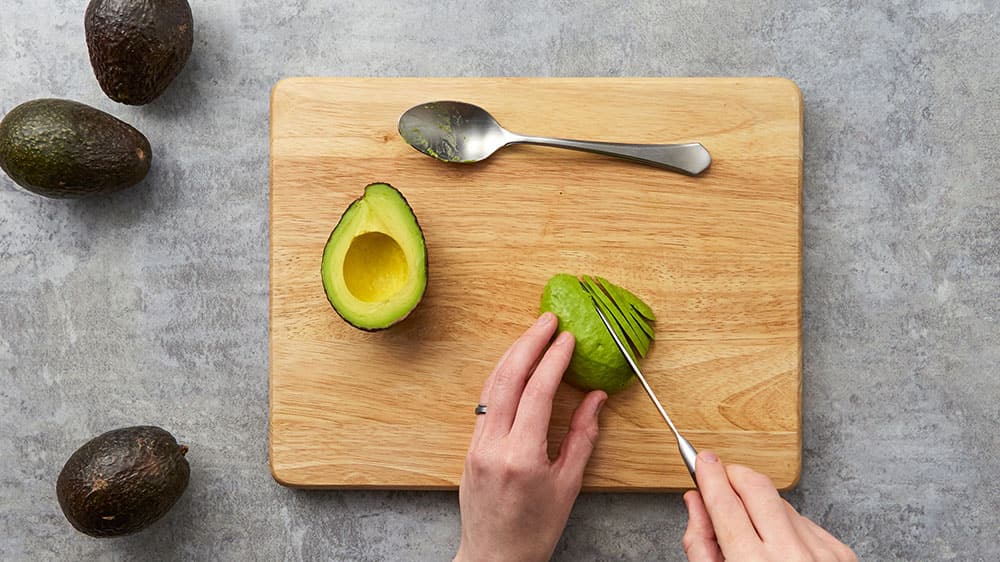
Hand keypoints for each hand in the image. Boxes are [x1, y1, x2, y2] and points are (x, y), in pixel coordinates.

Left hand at [454, 312, 606, 561]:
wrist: (494, 557)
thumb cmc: (535, 529)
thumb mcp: (568, 485)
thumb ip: (583, 436)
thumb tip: (596, 397)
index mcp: (522, 457)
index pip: (537, 393)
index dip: (553, 360)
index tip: (567, 338)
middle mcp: (493, 446)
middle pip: (509, 379)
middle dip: (529, 343)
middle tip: (547, 319)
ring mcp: (476, 445)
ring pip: (491, 386)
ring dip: (512, 354)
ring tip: (532, 333)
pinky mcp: (469, 446)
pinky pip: (485, 400)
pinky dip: (501, 376)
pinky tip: (514, 364)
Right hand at [683, 451, 856, 561]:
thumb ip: (701, 545)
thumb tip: (696, 503)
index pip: (725, 504)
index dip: (709, 476)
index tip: (701, 461)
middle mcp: (792, 557)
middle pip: (756, 487)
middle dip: (733, 473)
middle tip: (720, 475)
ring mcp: (822, 553)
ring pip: (781, 502)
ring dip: (758, 502)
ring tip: (749, 529)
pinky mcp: (841, 554)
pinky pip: (805, 522)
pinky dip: (786, 524)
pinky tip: (778, 546)